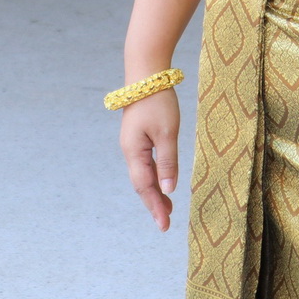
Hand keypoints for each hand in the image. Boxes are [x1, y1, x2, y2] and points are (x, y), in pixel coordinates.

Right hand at [117, 88, 181, 231]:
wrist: (146, 73)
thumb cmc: (158, 102)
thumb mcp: (167, 133)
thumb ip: (168, 162)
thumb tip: (168, 190)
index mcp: (134, 152)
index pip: (145, 187)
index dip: (155, 206)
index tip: (164, 225)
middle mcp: (129, 151)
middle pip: (141, 184)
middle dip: (153, 203)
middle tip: (166, 223)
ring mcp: (132, 144)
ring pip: (142, 175)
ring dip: (154, 191)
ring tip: (168, 207)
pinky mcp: (138, 136)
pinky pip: (144, 164)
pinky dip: (154, 176)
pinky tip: (161, 182)